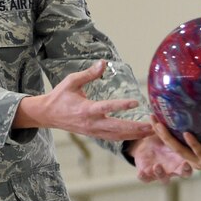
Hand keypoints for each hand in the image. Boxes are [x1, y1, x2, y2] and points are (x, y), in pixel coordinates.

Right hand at [15, 60, 152, 140]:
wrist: (48, 115)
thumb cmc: (60, 96)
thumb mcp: (71, 81)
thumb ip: (89, 73)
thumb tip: (104, 63)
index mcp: (86, 109)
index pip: (106, 107)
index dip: (121, 106)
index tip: (136, 102)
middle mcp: (91, 123)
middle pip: (117, 128)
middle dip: (135, 128)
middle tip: (152, 126)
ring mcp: (93, 131)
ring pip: (117, 136)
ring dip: (135, 134)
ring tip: (151, 131)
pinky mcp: (94, 134)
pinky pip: (112, 138)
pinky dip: (126, 137)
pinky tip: (138, 135)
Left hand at [127, 133, 193, 183]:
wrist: (143, 143)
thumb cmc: (160, 138)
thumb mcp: (165, 133)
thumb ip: (171, 128)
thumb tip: (177, 111)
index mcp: (179, 158)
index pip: (188, 165)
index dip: (189, 166)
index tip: (189, 162)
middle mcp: (172, 168)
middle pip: (181, 174)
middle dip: (183, 171)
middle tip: (184, 166)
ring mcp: (160, 172)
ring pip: (163, 178)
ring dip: (161, 173)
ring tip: (157, 166)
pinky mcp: (146, 173)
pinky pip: (145, 178)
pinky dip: (144, 176)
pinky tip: (141, 172)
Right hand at [151, 117, 200, 180]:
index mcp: (194, 154)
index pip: (173, 143)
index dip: (162, 132)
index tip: (154, 117)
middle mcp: (194, 159)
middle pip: (171, 146)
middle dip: (159, 132)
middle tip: (150, 118)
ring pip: (181, 150)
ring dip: (169, 138)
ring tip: (160, 125)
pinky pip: (200, 152)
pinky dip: (192, 143)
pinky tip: (186, 133)